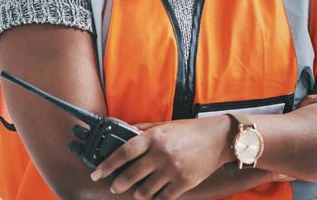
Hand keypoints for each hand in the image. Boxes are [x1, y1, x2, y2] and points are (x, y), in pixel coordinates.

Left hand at [90, 116, 228, 198]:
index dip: (107, 165)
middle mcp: (161, 153)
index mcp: (154, 137)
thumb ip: (144, 130)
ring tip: (137, 190)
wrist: (219, 139)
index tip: (97, 173)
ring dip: (137, 193)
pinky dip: (155, 197)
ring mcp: (172, 170)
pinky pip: (162, 197)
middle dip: (117, 184)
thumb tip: (124, 132)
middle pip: (130, 175)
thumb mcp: (165, 125)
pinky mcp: (184, 183)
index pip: (123, 153)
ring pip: (144, 191)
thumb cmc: (191, 131)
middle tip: (114, 186)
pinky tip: (154, 193)